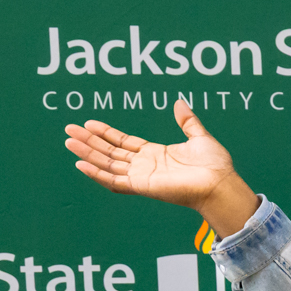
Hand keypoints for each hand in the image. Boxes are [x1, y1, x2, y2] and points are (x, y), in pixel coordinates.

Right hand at [65, 100, 258, 234]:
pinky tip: (81, 164)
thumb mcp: (199, 137)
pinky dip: (97, 174)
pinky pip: (115, 181)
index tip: (89, 123)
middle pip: (110, 152)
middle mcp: (146, 166)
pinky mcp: (143, 187)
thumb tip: (179, 103)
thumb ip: (187, 122)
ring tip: (69, 141)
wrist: (221, 182)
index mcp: (156, 155)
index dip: (106, 133)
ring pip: (107, 164)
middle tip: (69, 130)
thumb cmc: (215, 166)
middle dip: (89, 141)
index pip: (124, 143)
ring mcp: (142, 177)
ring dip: (87, 153)